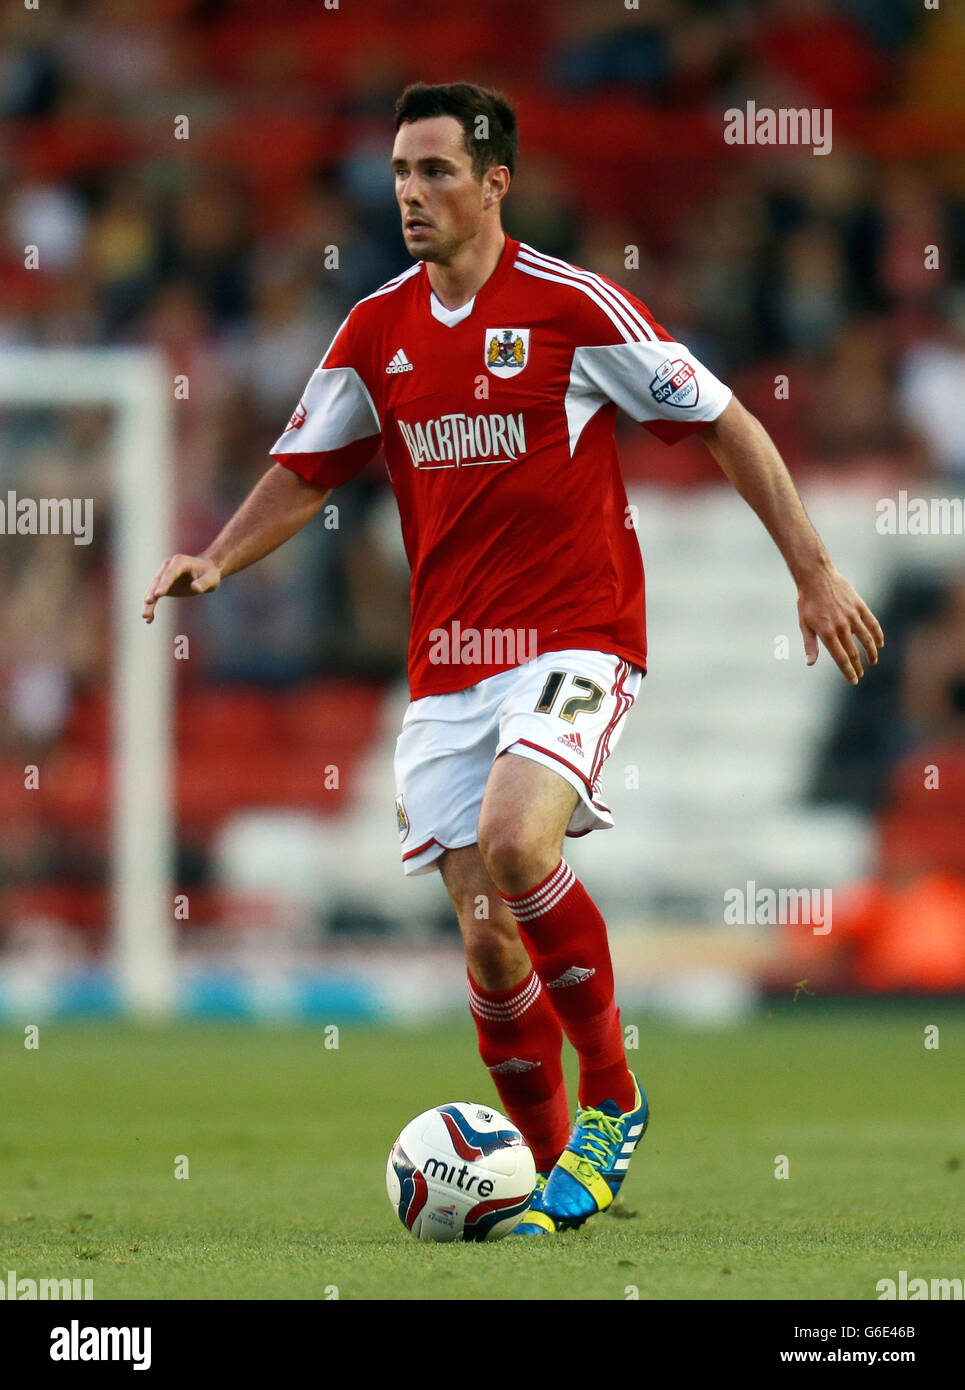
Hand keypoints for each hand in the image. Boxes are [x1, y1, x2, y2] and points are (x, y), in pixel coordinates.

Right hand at [142, 554, 221, 623]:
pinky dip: (152, 607)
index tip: (158, 595)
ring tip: (145, 616)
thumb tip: (195, 588)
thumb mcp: (211, 578)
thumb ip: (204, 583)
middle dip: (152, 592)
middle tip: (148, 602)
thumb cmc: (210, 574)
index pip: (170, 574)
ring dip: (149, 603)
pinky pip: (155, 597)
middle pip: (158, 581)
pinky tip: (149, 619)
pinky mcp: (163, 586)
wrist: (206, 571)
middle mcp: (168, 567)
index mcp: (179, 562)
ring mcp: (164, 576)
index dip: (164, 584)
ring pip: (153, 589)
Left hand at [797, 564, 883, 684]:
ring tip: (872, 661)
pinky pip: (872, 623)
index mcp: (827, 633)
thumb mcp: (804, 624)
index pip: (841, 659)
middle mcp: (842, 627)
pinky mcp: (860, 606)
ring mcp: (852, 616)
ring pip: (866, 640)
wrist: (817, 577)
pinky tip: (880, 643)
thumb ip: (810, 645)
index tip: (854, 680)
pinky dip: (878, 635)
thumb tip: (810, 663)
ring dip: (871, 653)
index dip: (848, 671)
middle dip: (858, 666)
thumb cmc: (807, 602)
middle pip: (854, 652)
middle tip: (860, 674)